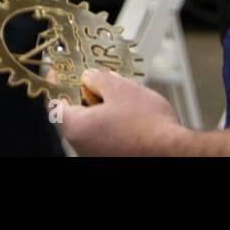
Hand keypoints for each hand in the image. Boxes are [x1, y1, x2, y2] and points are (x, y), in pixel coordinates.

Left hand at [54, 69, 187, 155]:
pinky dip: (110, 123)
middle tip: (92, 77)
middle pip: (73, 116)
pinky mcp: (114, 159)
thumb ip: (98, 79)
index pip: (54, 104)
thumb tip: (90, 78)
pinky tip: (127, 113)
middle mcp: (81, 147)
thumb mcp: (120, 88)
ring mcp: (97, 156)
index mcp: (76, 128)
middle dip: (81, 95)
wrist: (175, 154)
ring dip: (98, 109)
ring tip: (115, 93)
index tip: (61, 70)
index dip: (57, 84)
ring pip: (91, 127)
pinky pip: (105, 138)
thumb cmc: (147, 124)